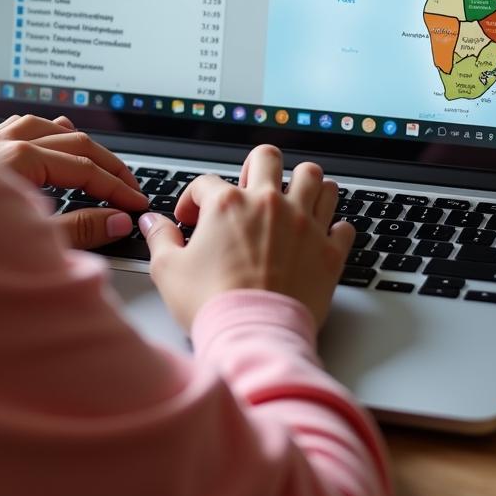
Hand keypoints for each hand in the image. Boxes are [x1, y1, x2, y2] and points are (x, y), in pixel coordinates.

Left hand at [0, 114, 147, 249]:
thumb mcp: (30, 245)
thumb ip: (79, 230)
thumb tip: (118, 220)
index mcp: (19, 160)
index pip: (84, 168)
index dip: (117, 186)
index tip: (138, 202)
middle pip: (67, 139)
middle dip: (103, 161)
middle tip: (127, 183)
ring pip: (32, 124)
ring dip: (65, 138)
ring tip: (89, 151)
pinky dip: (21, 132)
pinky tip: (27, 138)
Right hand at [139, 144, 353, 331]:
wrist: (254, 339)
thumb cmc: (211, 305)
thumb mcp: (168, 270)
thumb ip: (159, 238)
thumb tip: (151, 223)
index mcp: (228, 204)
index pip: (206, 182)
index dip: (192, 200)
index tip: (190, 220)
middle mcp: (269, 204)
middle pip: (269, 157)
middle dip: (256, 168)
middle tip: (249, 190)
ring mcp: (304, 225)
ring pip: (316, 178)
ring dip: (304, 186)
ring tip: (293, 201)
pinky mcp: (330, 252)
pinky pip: (344, 225)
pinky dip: (333, 228)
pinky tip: (320, 238)